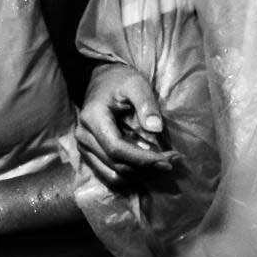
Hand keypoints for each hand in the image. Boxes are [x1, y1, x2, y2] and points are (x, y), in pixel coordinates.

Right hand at [76, 62, 176, 185]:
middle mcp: (84, 137)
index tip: (168, 160)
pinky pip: (109, 174)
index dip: (143, 159)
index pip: (117, 148)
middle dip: (147, 168)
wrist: (103, 80)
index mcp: (93, 118)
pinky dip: (131, 175)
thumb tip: (156, 128)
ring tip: (163, 165)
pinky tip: (149, 167)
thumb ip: (146, 103)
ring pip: (112, 175)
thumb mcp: (136, 83)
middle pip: (116, 164)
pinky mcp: (90, 154)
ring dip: (140, 175)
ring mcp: (84, 148)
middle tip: (173, 161)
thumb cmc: (120, 80)